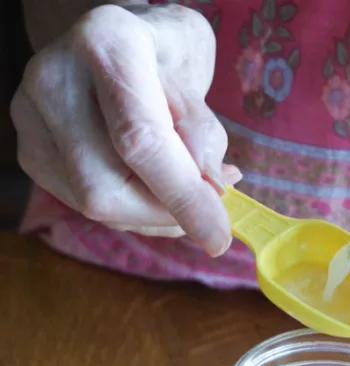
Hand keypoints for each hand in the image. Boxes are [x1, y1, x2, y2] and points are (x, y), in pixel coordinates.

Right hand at [11, 4, 240, 253]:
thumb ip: (202, 131)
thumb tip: (207, 189)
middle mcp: (55, 80)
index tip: (218, 237)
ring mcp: (32, 119)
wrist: (109, 42)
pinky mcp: (30, 152)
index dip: (181, 197)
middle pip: (105, 189)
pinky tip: (148, 188)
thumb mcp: (197, 77)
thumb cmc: (160, 57)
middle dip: (163, 215)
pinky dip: (130, 212)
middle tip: (207, 211)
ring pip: (93, 205)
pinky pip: (83, 207)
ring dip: (150, 215)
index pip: (140, 141)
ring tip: (180, 191)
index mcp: (106, 47)